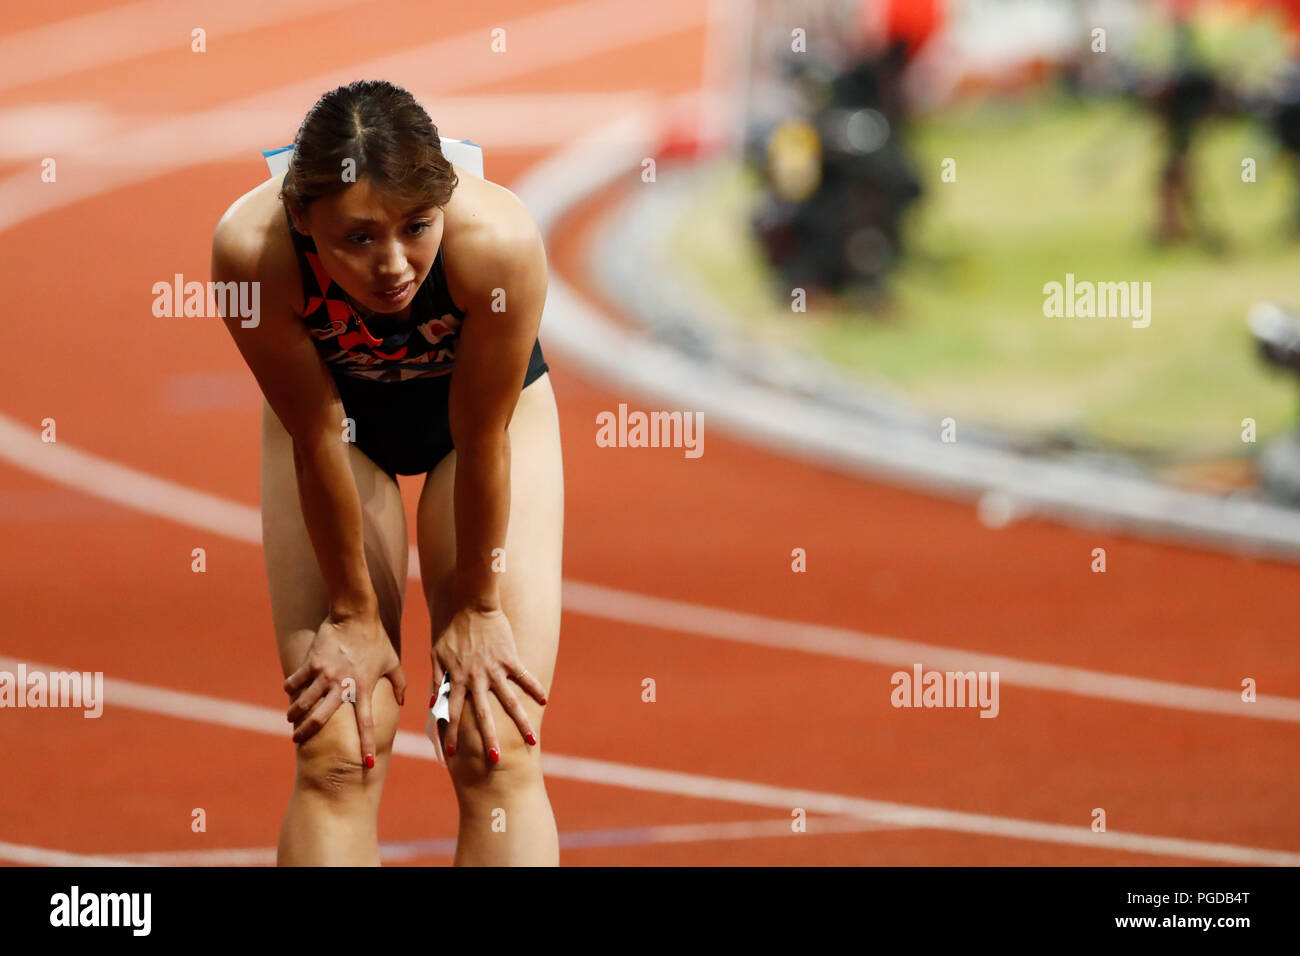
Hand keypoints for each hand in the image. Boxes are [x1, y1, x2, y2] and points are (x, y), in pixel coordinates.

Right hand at [283, 608, 407, 766]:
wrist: (356, 615)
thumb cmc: (376, 639)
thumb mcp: (393, 662)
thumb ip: (399, 683)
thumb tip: (403, 701)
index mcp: (364, 688)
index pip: (366, 723)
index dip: (367, 744)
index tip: (366, 764)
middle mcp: (343, 685)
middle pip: (322, 718)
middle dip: (308, 732)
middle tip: (298, 741)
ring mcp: (325, 674)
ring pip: (305, 701)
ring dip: (295, 713)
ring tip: (291, 720)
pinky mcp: (312, 662)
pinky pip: (297, 680)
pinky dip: (291, 688)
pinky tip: (289, 694)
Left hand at [433, 606, 547, 766]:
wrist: (471, 604)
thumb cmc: (452, 631)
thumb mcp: (437, 656)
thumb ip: (438, 681)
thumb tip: (433, 704)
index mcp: (458, 680)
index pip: (452, 713)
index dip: (451, 733)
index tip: (451, 754)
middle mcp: (477, 679)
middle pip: (484, 714)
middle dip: (489, 738)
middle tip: (494, 760)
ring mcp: (495, 669)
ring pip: (510, 701)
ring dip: (520, 722)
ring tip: (530, 740)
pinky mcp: (510, 657)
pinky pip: (524, 676)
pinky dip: (534, 688)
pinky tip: (544, 701)